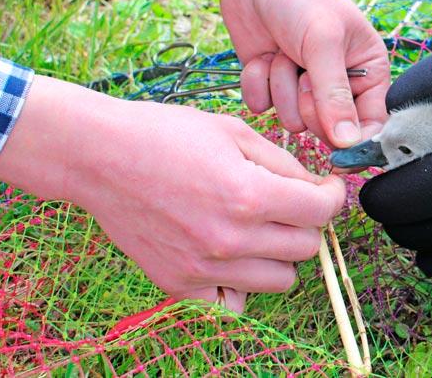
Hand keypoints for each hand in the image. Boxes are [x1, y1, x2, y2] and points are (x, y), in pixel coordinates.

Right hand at [0, 76, 346, 311]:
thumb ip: (284, 163)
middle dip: (307, 222)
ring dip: (281, 254)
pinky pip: (236, 302)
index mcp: (249, 195)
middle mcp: (231, 239)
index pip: (322, 212)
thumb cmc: (165, 134)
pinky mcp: (180, 285)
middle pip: (307, 248)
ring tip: (260, 229)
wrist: (99, 157)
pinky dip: (243, 283)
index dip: (332, 197)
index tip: (326, 190)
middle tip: (289, 203)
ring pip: (281, 280)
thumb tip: (315, 187)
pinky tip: (233, 256)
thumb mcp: (234, 130)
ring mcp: (205, 268)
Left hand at [198, 0, 390, 147]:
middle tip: (304, 71)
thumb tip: (348, 143)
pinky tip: (262, 55)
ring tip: (283, 52)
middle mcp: (339, 85)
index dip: (357, 140)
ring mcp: (303, 87)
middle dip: (309, 103)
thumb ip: (334, 95)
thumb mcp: (323, 42)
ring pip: (292, 121)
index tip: (338, 145)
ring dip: (280, 86)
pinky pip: (262, 107)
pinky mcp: (272, 85)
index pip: (373, 124)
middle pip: (329, 131)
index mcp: (368, 72)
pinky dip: (257, 82)